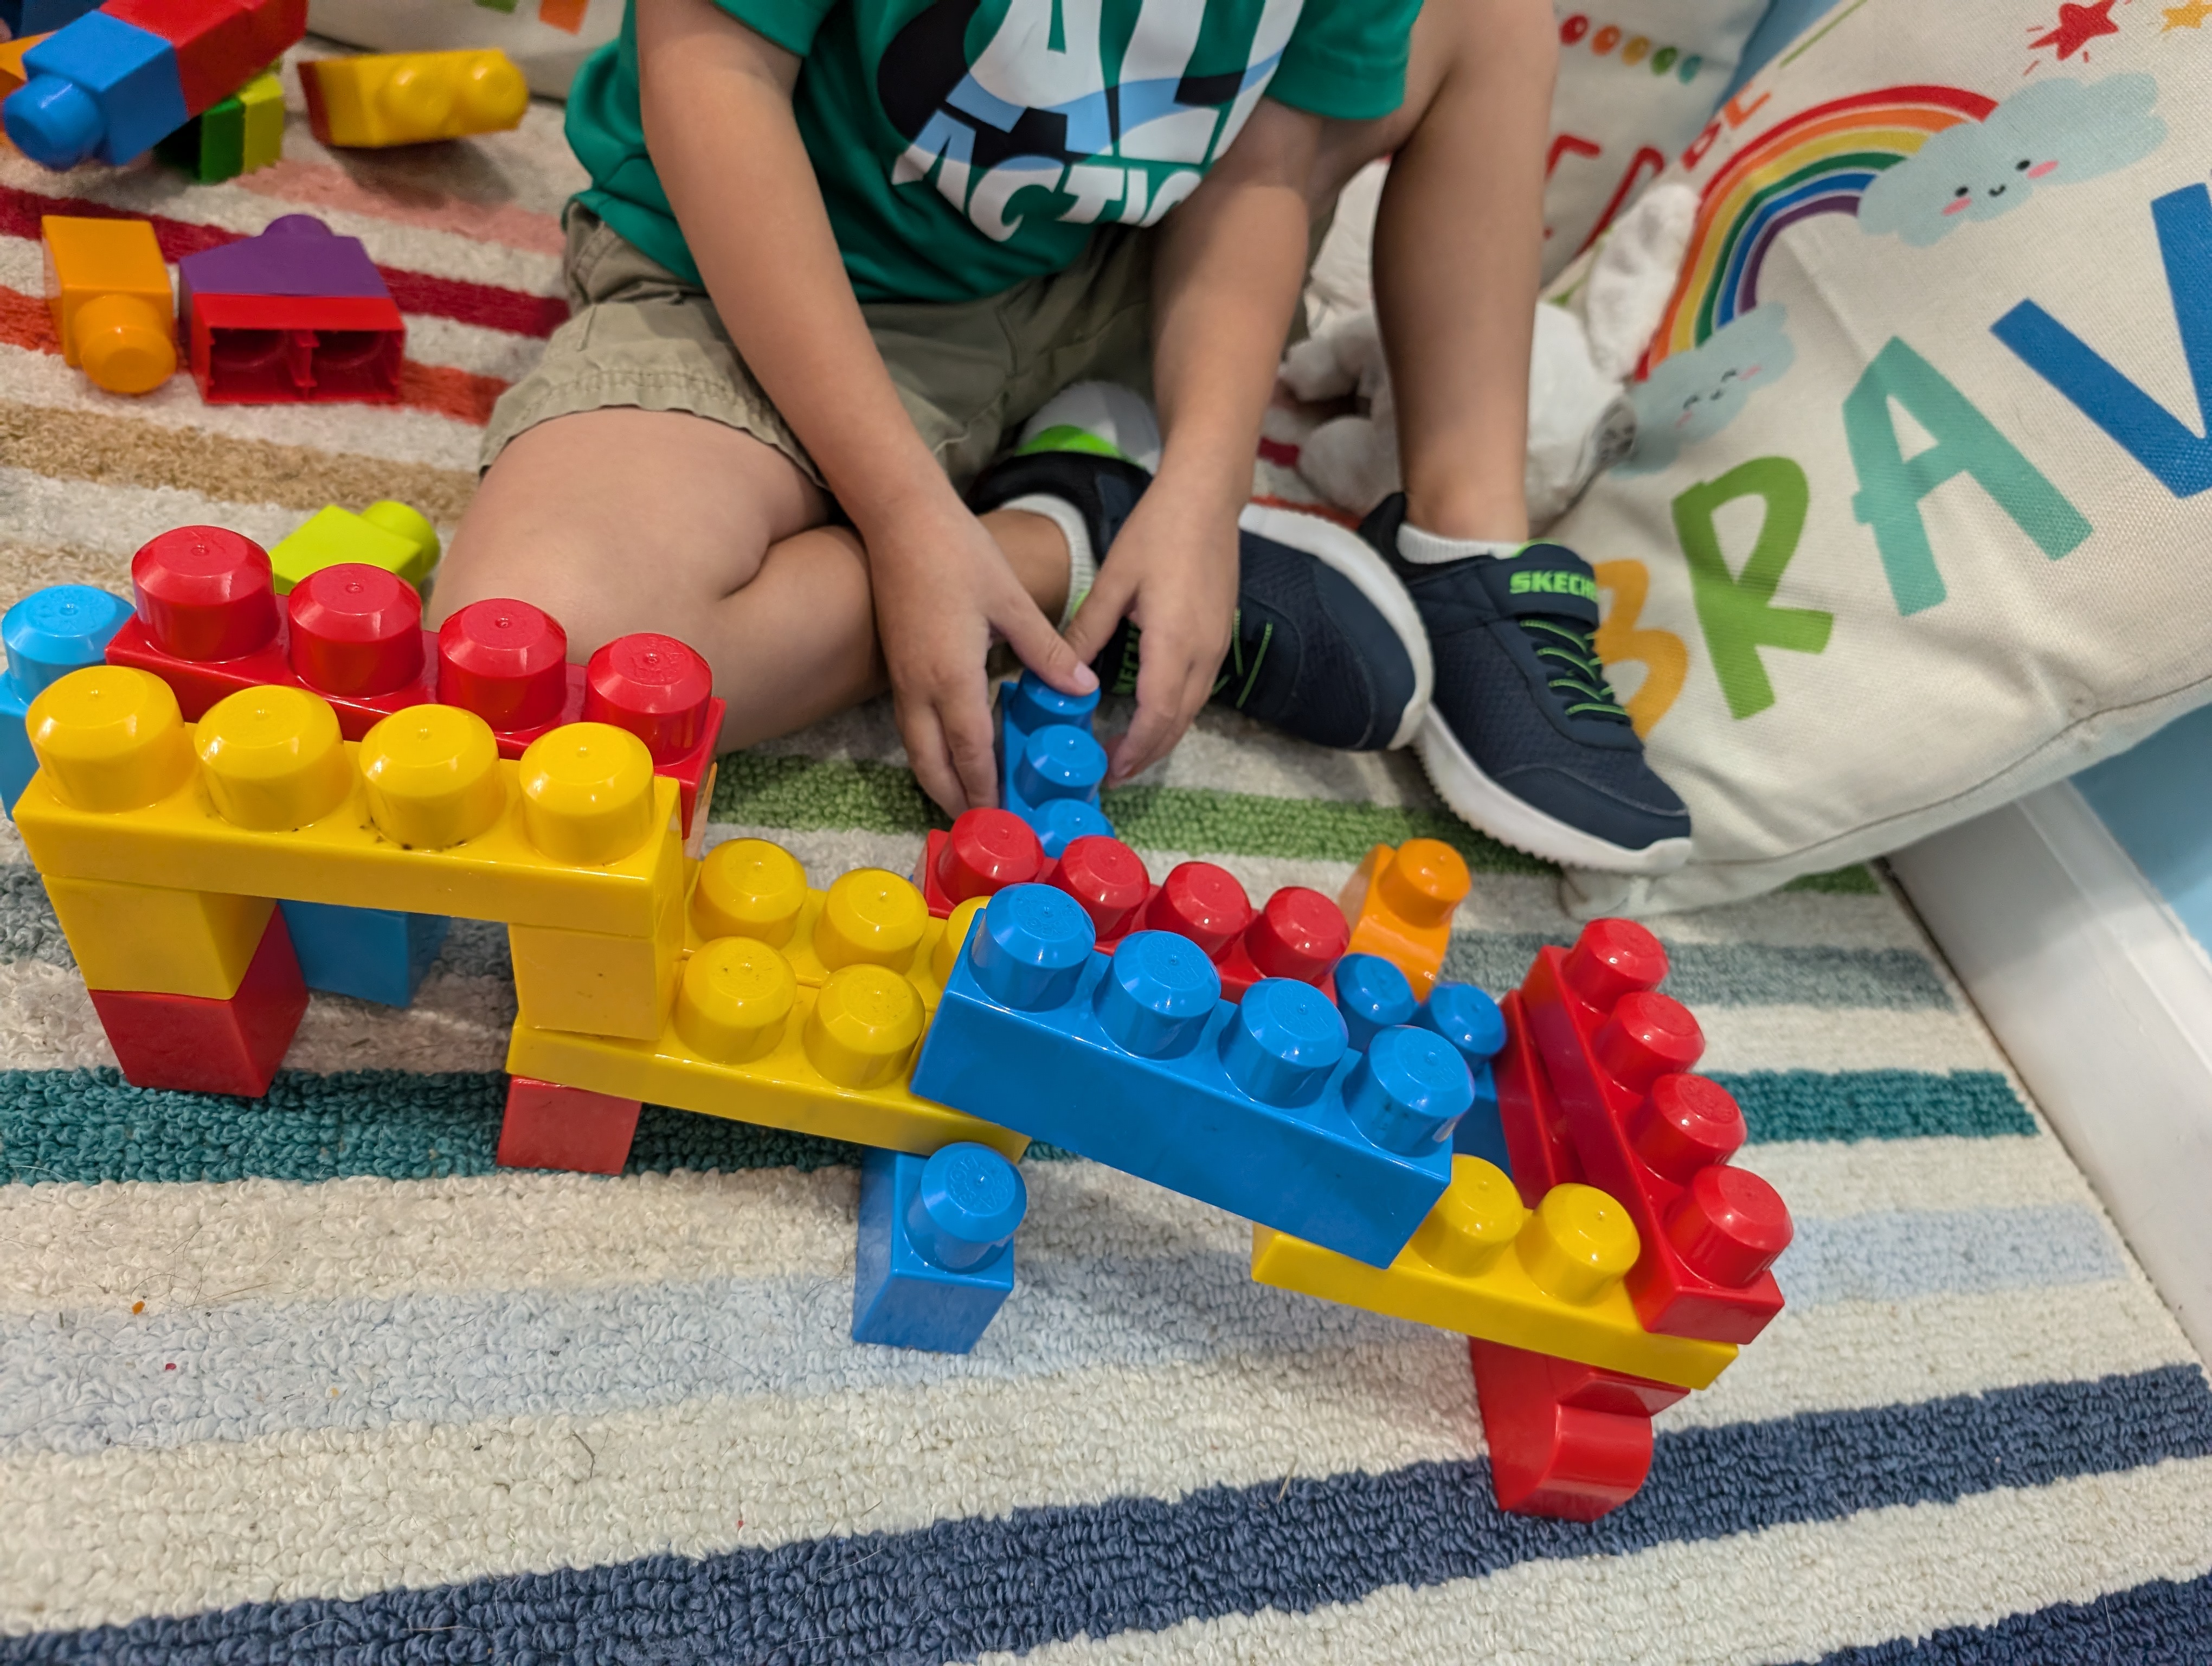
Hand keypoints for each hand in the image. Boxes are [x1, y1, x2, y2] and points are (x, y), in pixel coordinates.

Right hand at [865, 487, 1096, 815]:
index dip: (987, 789)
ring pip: (916, 750)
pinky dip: (931, 751)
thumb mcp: (1011, 602)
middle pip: (932, 766)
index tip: (1007, 819)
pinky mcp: (898, 666)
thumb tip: (1084, 690)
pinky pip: (912, 726)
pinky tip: (957, 750)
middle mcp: (920, 688)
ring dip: (940, 779)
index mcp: (952, 676)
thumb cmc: (958, 553)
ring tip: (970, 800)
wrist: (899, 518)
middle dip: (957, 800)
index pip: (971, 752)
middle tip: (986, 826)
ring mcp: (903, 679)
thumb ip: (1047, 652)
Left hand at [1061, 482, 1237, 785]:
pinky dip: (1175, 711)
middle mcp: (1203, 653)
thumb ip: (1088, 631)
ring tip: (1129, 751)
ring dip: (1162, 736)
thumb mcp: (1113, 581)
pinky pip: (1199, 690)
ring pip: (1192, 710)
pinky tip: (1152, 712)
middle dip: (1147, 753)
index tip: (1109, 770)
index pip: (1157, 715)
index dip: (1134, 749)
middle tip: (1113, 772)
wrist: (1207, 499)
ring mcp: (1217, 647)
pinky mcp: (1220, 637)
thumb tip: (1061, 674)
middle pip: (1178, 723)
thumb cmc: (1158, 533)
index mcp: (1173, 642)